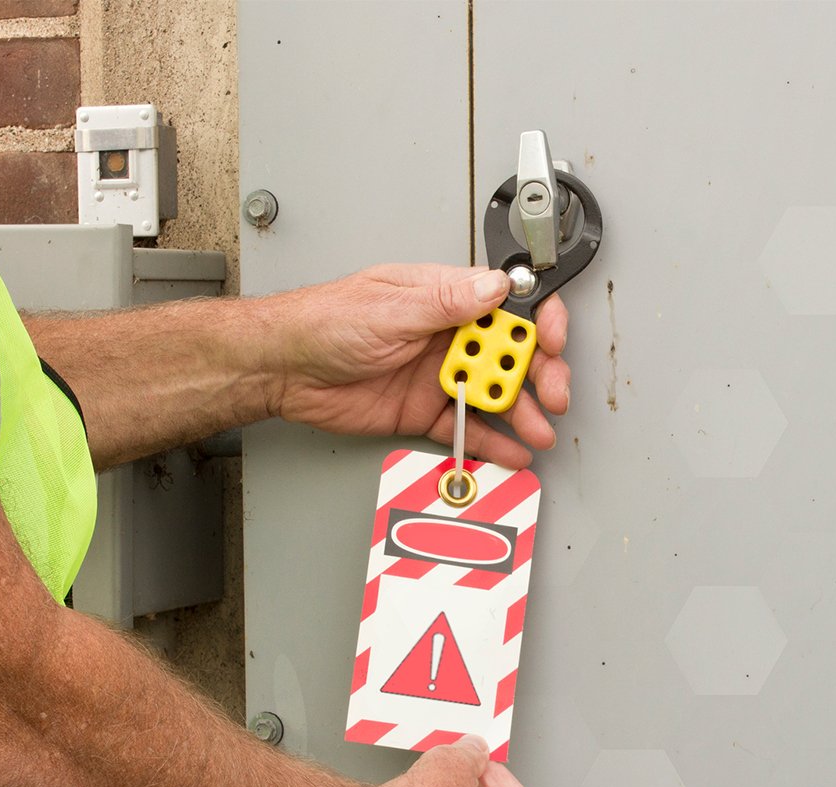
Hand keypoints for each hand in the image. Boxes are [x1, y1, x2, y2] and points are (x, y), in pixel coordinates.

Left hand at [268, 264, 570, 468]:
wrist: (283, 368)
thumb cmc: (324, 321)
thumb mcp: (389, 307)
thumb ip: (445, 302)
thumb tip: (493, 286)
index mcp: (444, 298)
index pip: (508, 304)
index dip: (537, 319)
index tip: (551, 339)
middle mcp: (447, 335)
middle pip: (511, 353)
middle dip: (540, 373)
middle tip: (552, 394)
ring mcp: (438, 374)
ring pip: (494, 393)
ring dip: (521, 412)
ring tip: (536, 430)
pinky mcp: (424, 410)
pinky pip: (466, 427)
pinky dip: (491, 441)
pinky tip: (511, 451)